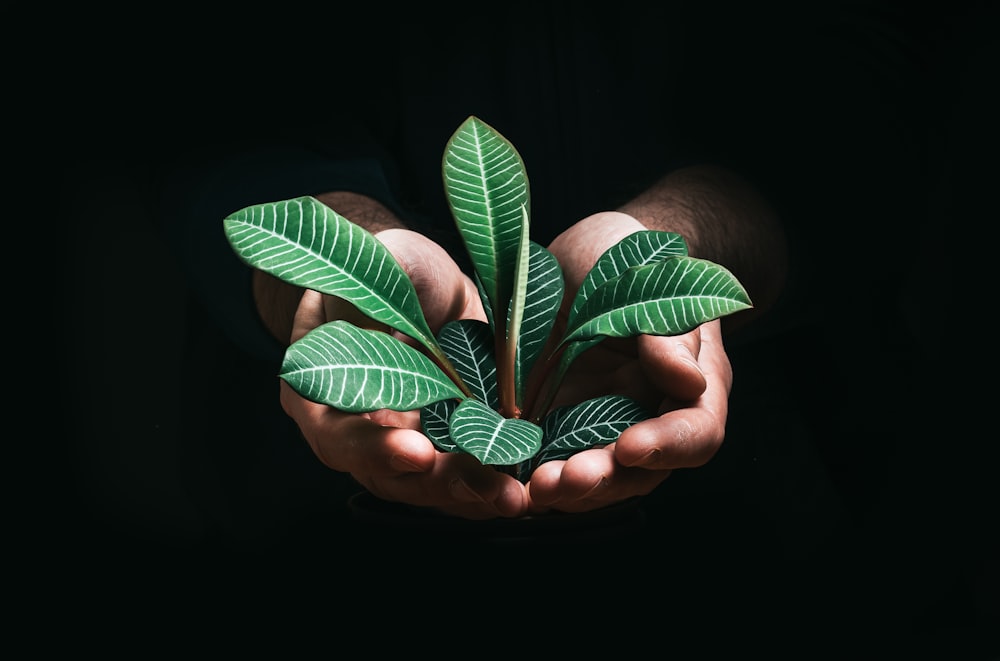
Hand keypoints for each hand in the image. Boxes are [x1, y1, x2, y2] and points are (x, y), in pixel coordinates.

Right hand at [281, 229, 528, 518]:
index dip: (374, 447)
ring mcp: (400, 448)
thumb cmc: (394, 265)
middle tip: (488, 487)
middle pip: (390, 476)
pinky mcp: (442, 450)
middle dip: (441, 483)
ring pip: (431, 486)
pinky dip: (495, 484)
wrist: (427, 286)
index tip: (417, 451)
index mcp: (318, 391)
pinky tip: (530, 486)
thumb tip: (391, 286)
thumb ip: (387, 273)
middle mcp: (354, 433)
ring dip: (475, 494)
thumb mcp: (389, 258)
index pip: (337, 432)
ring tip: (515, 496)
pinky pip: (464, 479)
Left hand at [526, 212, 732, 513]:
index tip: (629, 447)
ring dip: (562, 489)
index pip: (696, 433)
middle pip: (638, 472)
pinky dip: (524, 473)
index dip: (666, 446)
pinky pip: (543, 459)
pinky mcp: (553, 426)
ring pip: (591, 476)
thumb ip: (668, 330)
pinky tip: (498, 476)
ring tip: (528, 488)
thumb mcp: (647, 278)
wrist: (578, 257)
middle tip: (563, 480)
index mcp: (691, 384)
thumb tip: (689, 381)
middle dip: (601, 480)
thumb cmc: (626, 255)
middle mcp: (649, 417)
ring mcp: (598, 426)